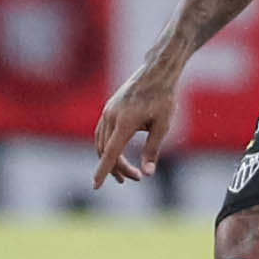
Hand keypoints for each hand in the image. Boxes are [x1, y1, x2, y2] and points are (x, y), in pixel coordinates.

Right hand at [92, 60, 180, 187]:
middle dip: (117, 168)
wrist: (157, 71)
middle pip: (106, 150)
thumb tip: (147, 174)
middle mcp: (111, 116)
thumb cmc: (163, 98)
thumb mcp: (162, 125)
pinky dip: (107, 146)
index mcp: (124, 122)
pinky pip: (102, 132)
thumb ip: (152, 150)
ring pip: (101, 142)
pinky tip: (118, 154)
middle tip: (136, 178)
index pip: (110, 153)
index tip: (95, 187)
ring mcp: (108, 110)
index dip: (102, 171)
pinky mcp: (109, 108)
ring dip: (111, 159)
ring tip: (127, 172)